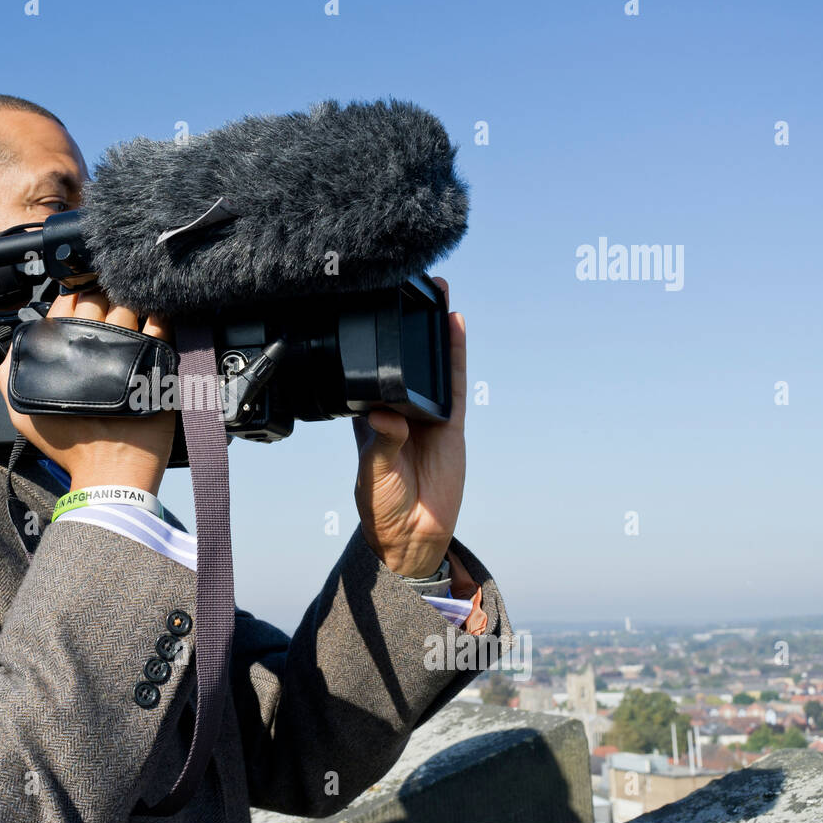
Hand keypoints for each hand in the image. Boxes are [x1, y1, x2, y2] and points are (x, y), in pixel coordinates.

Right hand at [0, 289, 176, 495]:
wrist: (109, 474)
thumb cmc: (69, 447)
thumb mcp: (22, 413)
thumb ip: (11, 373)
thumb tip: (16, 343)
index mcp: (58, 353)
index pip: (64, 306)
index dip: (71, 299)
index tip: (78, 303)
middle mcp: (91, 347)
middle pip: (96, 300)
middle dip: (98, 296)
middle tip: (103, 305)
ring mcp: (125, 352)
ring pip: (126, 307)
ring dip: (127, 304)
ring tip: (128, 310)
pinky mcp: (154, 363)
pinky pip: (160, 326)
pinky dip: (159, 316)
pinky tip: (157, 316)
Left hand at [353, 276, 466, 576]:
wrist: (413, 536)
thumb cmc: (382, 506)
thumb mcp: (373, 474)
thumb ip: (382, 443)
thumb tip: (386, 416)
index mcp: (369, 420)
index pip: (369, 375)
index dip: (371, 347)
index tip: (367, 311)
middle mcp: (398, 412)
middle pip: (404, 362)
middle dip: (406, 328)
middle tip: (405, 285)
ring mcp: (427, 416)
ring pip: (431, 365)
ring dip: (433, 331)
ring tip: (436, 293)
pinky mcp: (451, 425)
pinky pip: (454, 385)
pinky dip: (456, 354)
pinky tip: (455, 325)